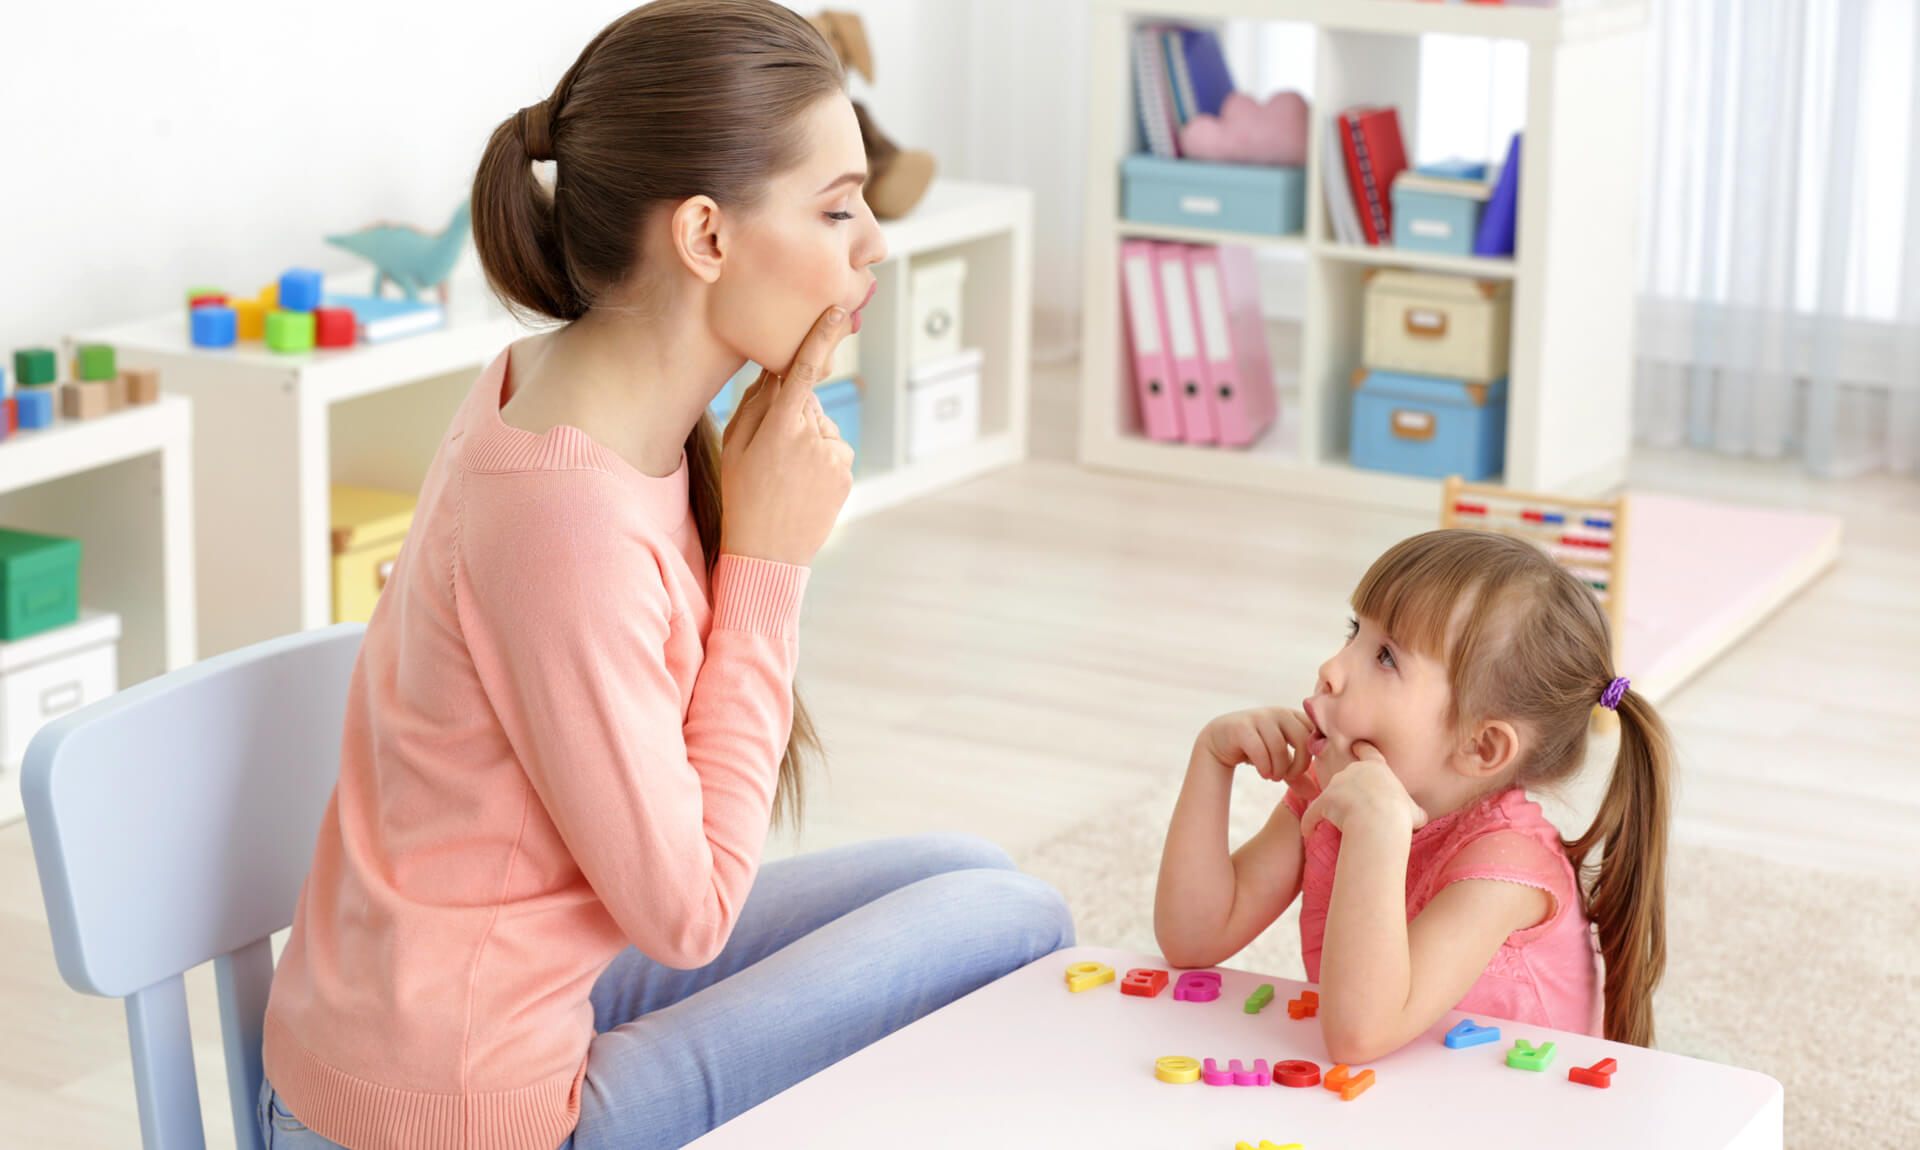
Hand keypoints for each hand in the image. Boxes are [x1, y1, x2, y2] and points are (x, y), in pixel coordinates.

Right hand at [718, 307, 856, 566]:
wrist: (767, 552)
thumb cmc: (742, 495)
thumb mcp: (735, 447)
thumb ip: (755, 404)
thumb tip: (775, 371)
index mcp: (779, 427)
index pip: (803, 371)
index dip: (820, 338)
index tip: (837, 311)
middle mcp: (812, 438)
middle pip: (809, 403)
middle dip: (795, 414)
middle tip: (771, 453)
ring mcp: (834, 458)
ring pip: (824, 428)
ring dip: (810, 440)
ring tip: (787, 475)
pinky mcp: (847, 474)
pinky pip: (835, 451)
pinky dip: (823, 460)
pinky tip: (803, 484)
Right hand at [1197, 707, 1317, 784]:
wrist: (1220, 739)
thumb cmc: (1256, 748)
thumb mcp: (1280, 761)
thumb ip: (1297, 774)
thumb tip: (1314, 793)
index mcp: (1294, 716)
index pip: (1316, 732)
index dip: (1314, 753)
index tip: (1302, 768)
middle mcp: (1279, 713)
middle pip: (1302, 739)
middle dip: (1299, 765)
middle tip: (1289, 776)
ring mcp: (1260, 717)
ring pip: (1279, 747)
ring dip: (1279, 769)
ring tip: (1273, 776)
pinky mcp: (1242, 727)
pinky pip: (1259, 750)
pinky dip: (1264, 766)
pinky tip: (1263, 773)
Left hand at [1298, 741, 1427, 838]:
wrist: (1379, 819)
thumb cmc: (1400, 814)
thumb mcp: (1415, 812)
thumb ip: (1414, 811)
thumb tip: (1420, 818)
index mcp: (1377, 768)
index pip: (1368, 752)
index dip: (1363, 749)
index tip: (1358, 747)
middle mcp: (1354, 770)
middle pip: (1347, 777)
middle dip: (1350, 791)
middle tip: (1358, 810)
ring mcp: (1336, 784)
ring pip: (1331, 795)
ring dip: (1333, 809)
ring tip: (1337, 825)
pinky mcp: (1323, 800)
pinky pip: (1313, 813)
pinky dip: (1309, 823)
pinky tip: (1307, 832)